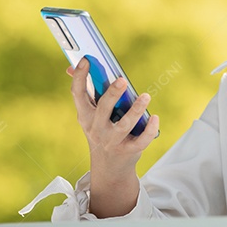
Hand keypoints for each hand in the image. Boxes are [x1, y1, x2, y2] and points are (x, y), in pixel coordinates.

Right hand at [67, 59, 159, 217]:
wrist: (109, 166)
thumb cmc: (101, 131)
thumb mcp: (90, 114)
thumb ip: (85, 91)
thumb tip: (71, 67)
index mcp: (85, 116)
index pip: (78, 94)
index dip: (80, 77)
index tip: (85, 60)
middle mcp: (96, 129)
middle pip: (103, 109)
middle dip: (112, 94)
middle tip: (122, 80)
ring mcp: (112, 141)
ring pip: (124, 125)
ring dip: (136, 110)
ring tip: (145, 96)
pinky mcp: (129, 150)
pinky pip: (141, 140)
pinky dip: (149, 129)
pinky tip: (155, 118)